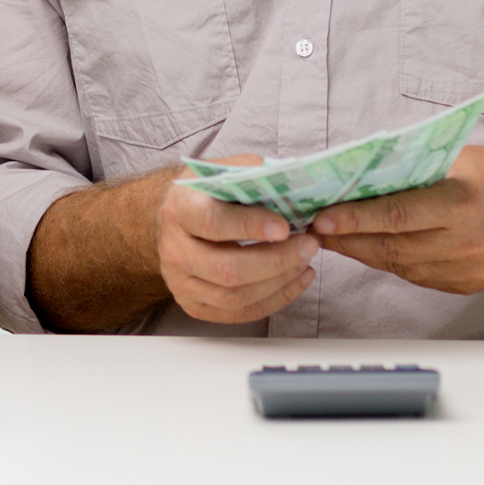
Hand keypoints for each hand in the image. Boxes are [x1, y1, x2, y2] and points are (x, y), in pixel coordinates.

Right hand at [158, 158, 319, 322]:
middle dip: (276, 261)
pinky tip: (294, 281)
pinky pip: (239, 313)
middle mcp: (175, 250)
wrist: (175, 222)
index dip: (250, 227)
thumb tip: (288, 182)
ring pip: (235, 297)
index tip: (284, 227)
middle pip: (228, 269)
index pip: (213, 222)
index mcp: (180, 209)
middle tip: (308, 246)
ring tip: (305, 262)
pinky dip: (274, 300)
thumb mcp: (220, 171)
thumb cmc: (204, 194)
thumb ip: (250, 173)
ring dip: (279, 283)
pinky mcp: (194, 305)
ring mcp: (181, 283)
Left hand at [311, 144, 483, 294]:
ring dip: (361, 251)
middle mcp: (466, 243)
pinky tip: (368, 248)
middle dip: (347, 238)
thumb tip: (352, 179)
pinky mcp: (466, 285)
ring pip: (398, 265)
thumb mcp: (453, 159)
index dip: (354, 220)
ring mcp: (467, 270)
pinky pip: (415, 275)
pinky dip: (388, 261)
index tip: (321, 218)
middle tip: (314, 225)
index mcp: (462, 204)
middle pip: (391, 246)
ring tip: (332, 236)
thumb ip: (408, 172)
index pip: (396, 215)